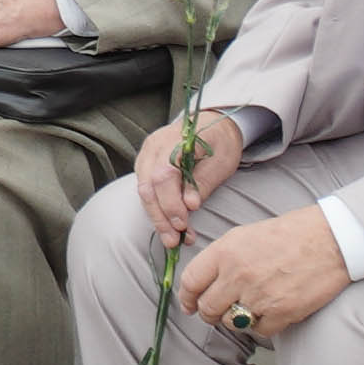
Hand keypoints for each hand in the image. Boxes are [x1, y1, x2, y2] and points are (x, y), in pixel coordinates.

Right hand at [133, 106, 239, 250]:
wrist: (215, 124)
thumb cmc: (220, 143)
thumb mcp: (221, 162)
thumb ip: (203, 182)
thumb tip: (190, 206)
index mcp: (176, 141)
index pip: (164, 175)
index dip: (171, 203)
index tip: (183, 224)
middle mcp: (155, 146)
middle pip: (147, 186)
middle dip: (160, 217)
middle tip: (174, 241)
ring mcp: (147, 154)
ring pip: (143, 191)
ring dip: (157, 218)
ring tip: (172, 239)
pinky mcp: (146, 164)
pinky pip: (145, 189)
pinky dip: (156, 209)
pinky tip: (169, 224)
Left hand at [176, 204, 352, 339]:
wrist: (330, 238)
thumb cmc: (289, 234)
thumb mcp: (244, 235)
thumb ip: (220, 259)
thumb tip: (200, 284)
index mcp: (225, 252)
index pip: (190, 282)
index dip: (187, 298)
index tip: (189, 305)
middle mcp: (238, 274)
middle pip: (208, 308)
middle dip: (209, 313)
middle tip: (217, 312)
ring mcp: (260, 295)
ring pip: (231, 322)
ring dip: (235, 320)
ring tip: (248, 307)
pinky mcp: (282, 312)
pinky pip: (259, 331)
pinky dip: (262, 325)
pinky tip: (269, 311)